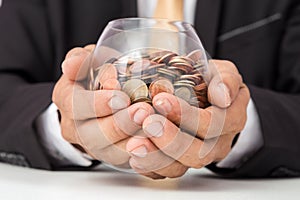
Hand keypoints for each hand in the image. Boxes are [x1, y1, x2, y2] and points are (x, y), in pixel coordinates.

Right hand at [52, 45, 153, 167]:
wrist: (95, 102)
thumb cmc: (95, 77)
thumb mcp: (85, 61)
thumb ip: (79, 59)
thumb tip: (71, 65)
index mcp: (67, 101)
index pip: (76, 106)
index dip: (98, 104)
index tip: (121, 97)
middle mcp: (77, 129)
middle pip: (94, 135)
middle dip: (120, 124)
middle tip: (143, 111)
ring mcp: (94, 146)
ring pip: (112, 153)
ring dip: (135, 141)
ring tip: (155, 126)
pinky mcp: (112, 157)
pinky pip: (127, 162)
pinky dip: (144, 154)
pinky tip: (158, 143)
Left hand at [126, 60, 249, 178]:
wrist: (206, 98)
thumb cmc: (211, 83)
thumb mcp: (224, 73)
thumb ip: (226, 80)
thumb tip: (222, 97)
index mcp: (231, 119)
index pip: (214, 123)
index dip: (188, 115)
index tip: (162, 100)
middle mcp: (217, 143)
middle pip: (197, 152)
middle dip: (170, 139)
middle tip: (148, 122)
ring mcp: (199, 156)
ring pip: (180, 167)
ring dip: (156, 157)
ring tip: (135, 144)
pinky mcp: (181, 163)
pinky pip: (166, 173)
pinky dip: (149, 166)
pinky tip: (135, 157)